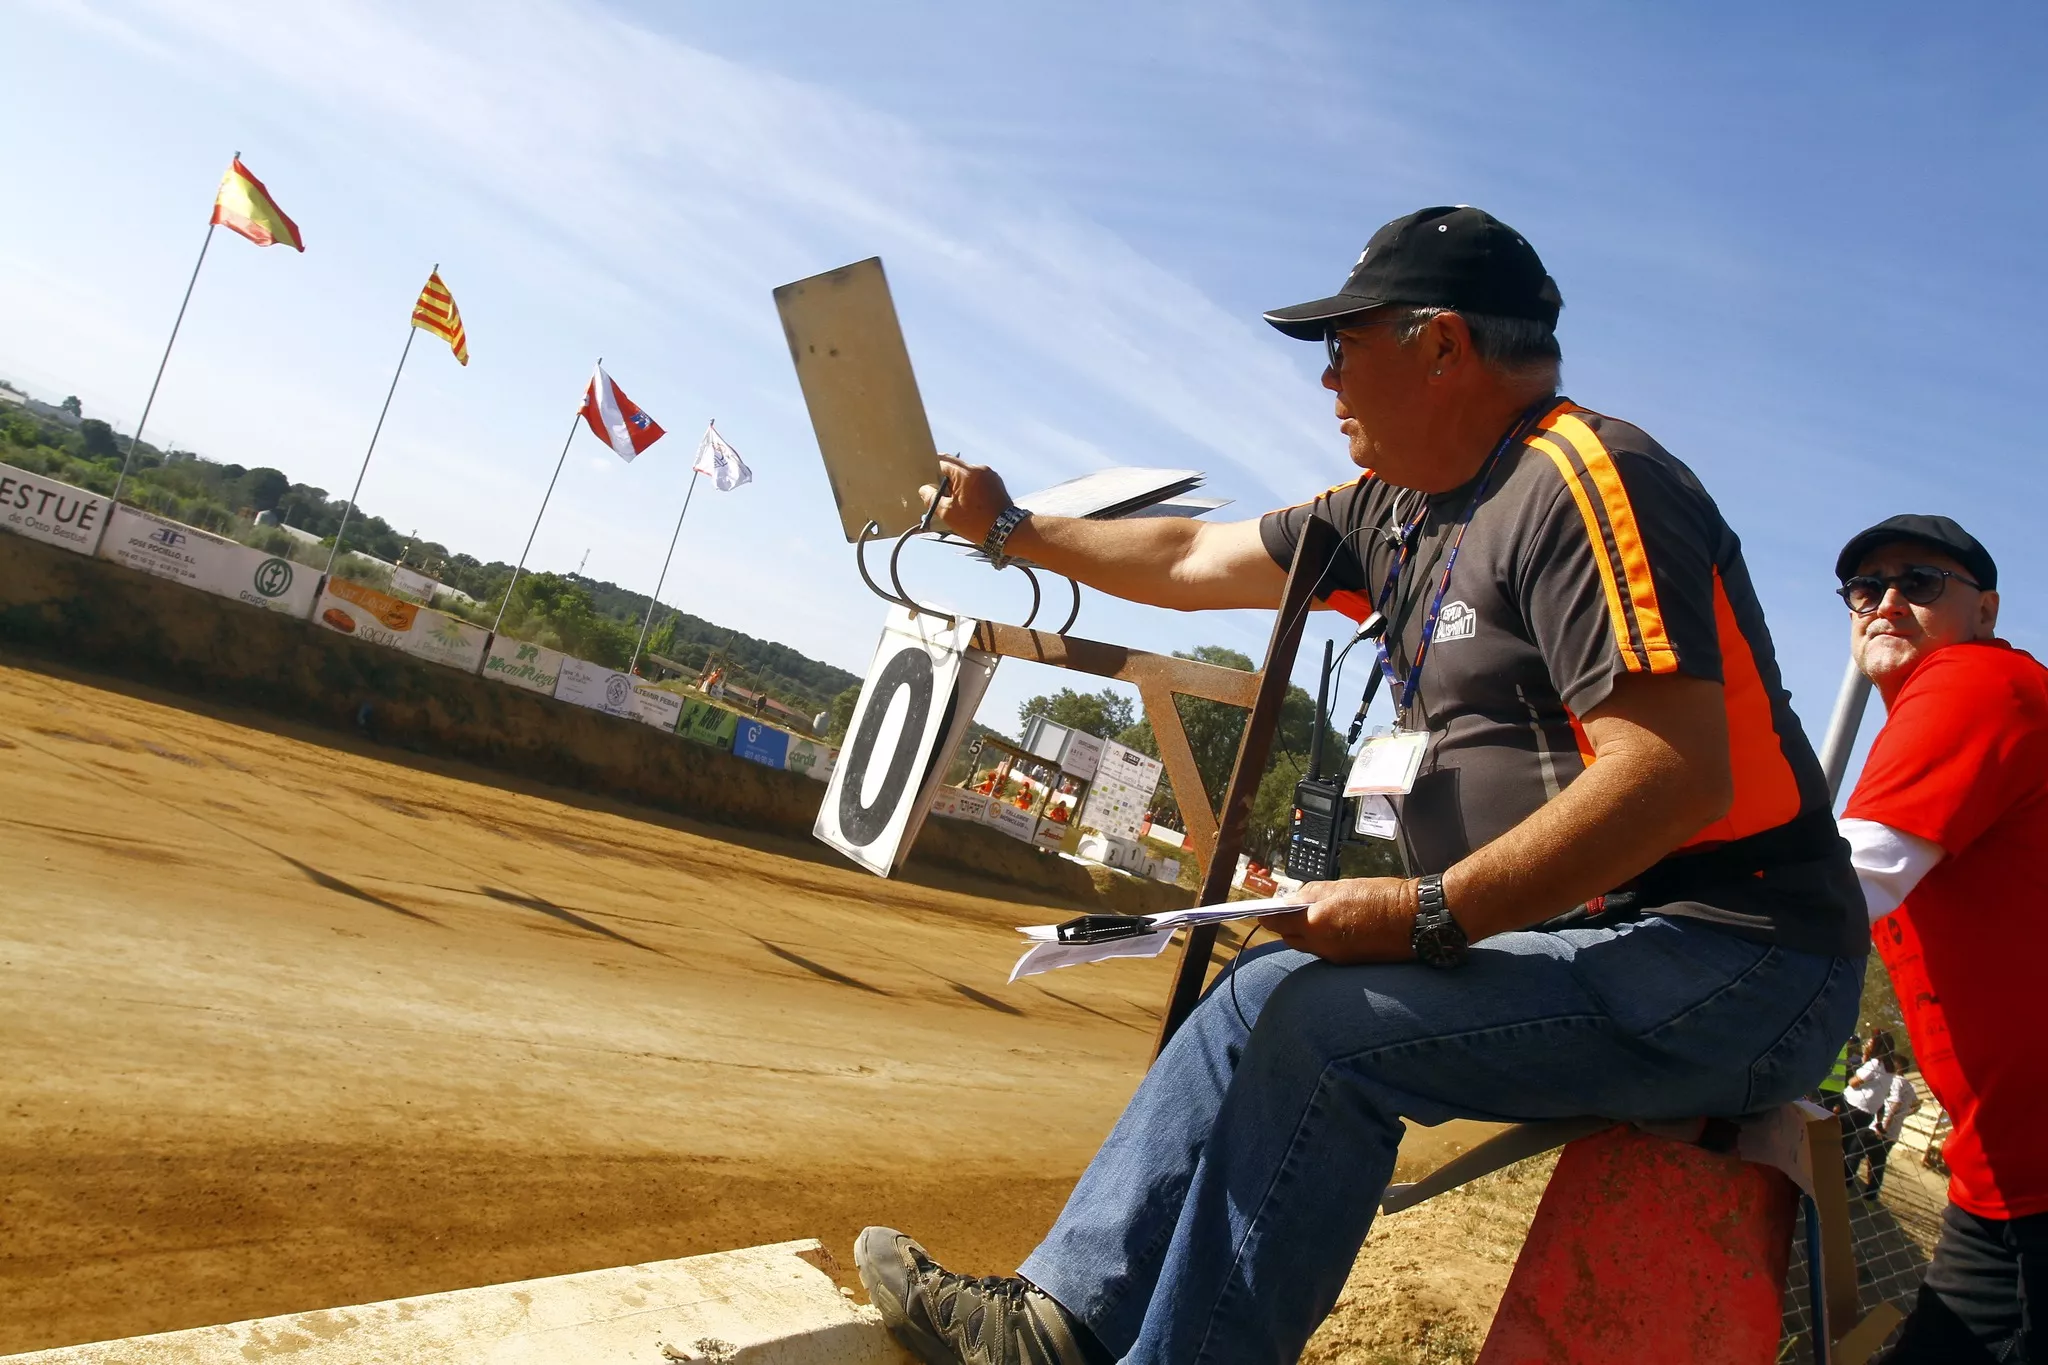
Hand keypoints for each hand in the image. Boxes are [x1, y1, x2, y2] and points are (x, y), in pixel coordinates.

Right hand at [920, 455, 1013, 542]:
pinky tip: (967, 503)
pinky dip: (969, 488)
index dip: (932, 470)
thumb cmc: (977, 523)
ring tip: (953, 503)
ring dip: (957, 484)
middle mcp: (980, 469)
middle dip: (944, 479)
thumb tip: (925, 489)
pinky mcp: (996, 483)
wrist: (1008, 531)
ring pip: (966, 474)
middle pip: (955, 467)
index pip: (943, 461)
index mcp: (967, 473)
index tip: (926, 479)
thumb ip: (932, 498)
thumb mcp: (948, 513)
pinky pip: (977, 480)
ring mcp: (990, 475)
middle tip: (937, 494)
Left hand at [1263, 877, 1419, 963]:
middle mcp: (1322, 944)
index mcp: (1317, 921)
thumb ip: (1312, 894)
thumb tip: (1291, 899)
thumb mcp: (1342, 886)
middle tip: (1289, 912)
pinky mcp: (1348, 964)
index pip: (1277, 923)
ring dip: (1304, 934)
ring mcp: (1335, 957)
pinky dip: (1322, 941)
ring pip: (1307, 946)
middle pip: (1289, 938)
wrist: (1415, 919)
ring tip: (1314, 918)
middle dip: (1286, 926)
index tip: (1263, 911)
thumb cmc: (1382, 896)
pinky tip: (1333, 929)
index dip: (1268, 916)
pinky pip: (1324, 952)